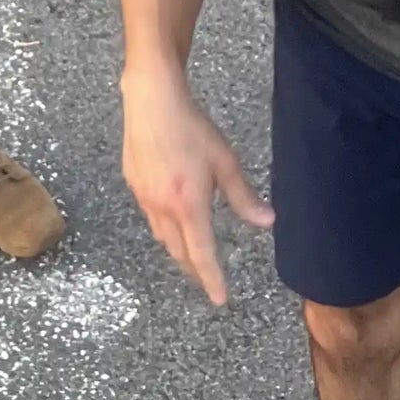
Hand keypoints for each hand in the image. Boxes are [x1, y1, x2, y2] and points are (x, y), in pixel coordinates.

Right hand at [121, 67, 272, 305]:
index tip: (220, 299)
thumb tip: (266, 222)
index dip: (212, 279)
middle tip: (206, 279)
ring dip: (177, 249)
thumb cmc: (191, 128)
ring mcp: (143, 196)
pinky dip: (163, 226)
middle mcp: (162, 207)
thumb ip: (243, 196)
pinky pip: (149, 215)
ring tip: (190, 251)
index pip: (202, 254)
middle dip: (194, 268)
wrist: (151, 100)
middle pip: (178, 251)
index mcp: (188, 205)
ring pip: (161, 236)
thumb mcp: (224, 161)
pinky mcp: (133, 182)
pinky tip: (171, 215)